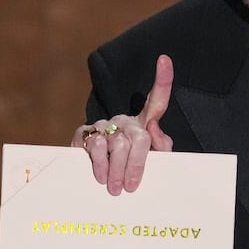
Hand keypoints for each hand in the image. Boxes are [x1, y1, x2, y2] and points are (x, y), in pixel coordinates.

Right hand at [72, 54, 174, 193]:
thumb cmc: (132, 166)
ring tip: (115, 188)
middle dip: (136, 165)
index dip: (162, 80)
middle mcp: (125, 120)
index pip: (157, 100)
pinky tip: (100, 176)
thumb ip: (162, 148)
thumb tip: (153, 131)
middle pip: (139, 138)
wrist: (99, 175)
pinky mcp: (83, 133)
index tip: (164, 60)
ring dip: (116, 170)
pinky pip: (94, 146)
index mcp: (145, 122)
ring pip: (115, 145)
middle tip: (130, 186)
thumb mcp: (152, 159)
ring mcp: (104, 125)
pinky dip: (99, 165)